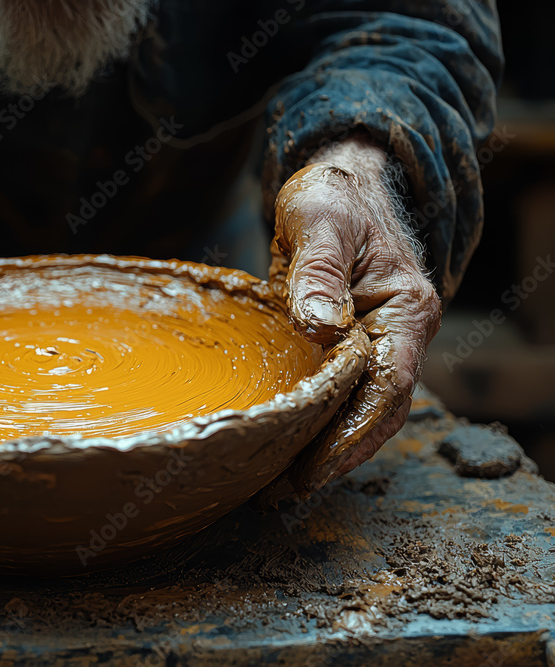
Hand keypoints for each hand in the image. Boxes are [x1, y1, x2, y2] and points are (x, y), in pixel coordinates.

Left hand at [269, 132, 440, 494]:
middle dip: (334, 457)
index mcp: (404, 310)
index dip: (353, 433)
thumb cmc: (333, 196)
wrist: (339, 183)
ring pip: (356, 410)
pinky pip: (335, 394)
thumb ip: (320, 271)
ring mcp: (373, 344)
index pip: (388, 386)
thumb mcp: (321, 222)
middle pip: (375, 413)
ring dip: (322, 449)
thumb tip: (318, 325)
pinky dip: (313, 424)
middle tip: (281, 493)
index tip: (313, 469)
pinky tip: (279, 447)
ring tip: (275, 487)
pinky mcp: (344, 346)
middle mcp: (397, 336)